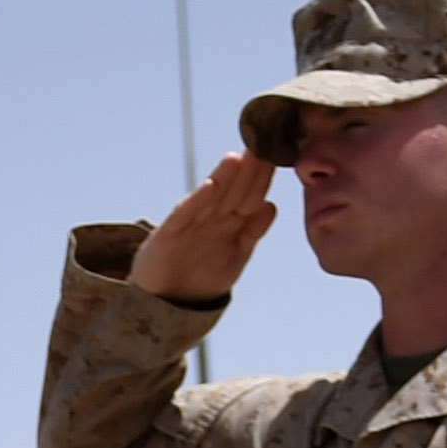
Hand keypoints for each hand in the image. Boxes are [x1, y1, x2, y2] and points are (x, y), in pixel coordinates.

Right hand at [126, 154, 277, 304]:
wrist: (167, 301)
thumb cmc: (203, 276)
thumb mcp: (236, 255)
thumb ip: (252, 231)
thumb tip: (271, 205)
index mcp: (230, 222)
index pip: (251, 195)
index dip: (263, 178)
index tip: (278, 157)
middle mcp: (212, 217)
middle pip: (233, 190)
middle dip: (247, 171)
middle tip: (262, 146)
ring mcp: (190, 223)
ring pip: (211, 197)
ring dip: (224, 178)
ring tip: (237, 158)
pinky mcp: (169, 233)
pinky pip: (185, 214)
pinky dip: (197, 201)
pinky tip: (210, 187)